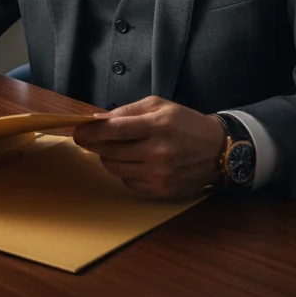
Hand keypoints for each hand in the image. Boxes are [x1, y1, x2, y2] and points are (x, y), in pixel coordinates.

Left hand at [72, 96, 226, 198]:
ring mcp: (160, 174)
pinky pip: (129, 182)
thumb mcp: (159, 105)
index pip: (114, 130)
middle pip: (111, 151)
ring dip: (109, 158)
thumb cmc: (185, 123)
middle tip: (91, 139)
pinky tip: (135, 162)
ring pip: (116, 169)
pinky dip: (125, 171)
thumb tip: (98, 120)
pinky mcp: (161, 191)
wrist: (217, 150)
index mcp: (157, 126)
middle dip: (96, 145)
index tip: (78, 131)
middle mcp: (158, 152)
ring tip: (116, 149)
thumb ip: (128, 111)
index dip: (91, 131)